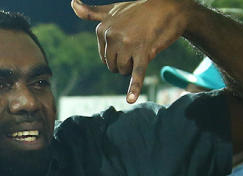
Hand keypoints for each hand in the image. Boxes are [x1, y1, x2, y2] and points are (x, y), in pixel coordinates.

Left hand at [71, 0, 190, 102]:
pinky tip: (131, 99)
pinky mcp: (144, 51)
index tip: (128, 39)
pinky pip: (137, 73)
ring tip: (144, 48)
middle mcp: (112, 36)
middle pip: (112, 66)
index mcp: (102, 29)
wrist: (170, 6)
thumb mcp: (113, 10)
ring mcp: (127, 44)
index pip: (104, 57)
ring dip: (133, 67)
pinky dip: (134, 88)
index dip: (118, 54)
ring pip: (123, 70)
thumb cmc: (140, 10)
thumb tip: (72, 3)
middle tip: (138, 44)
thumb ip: (92, 12)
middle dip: (125, 62)